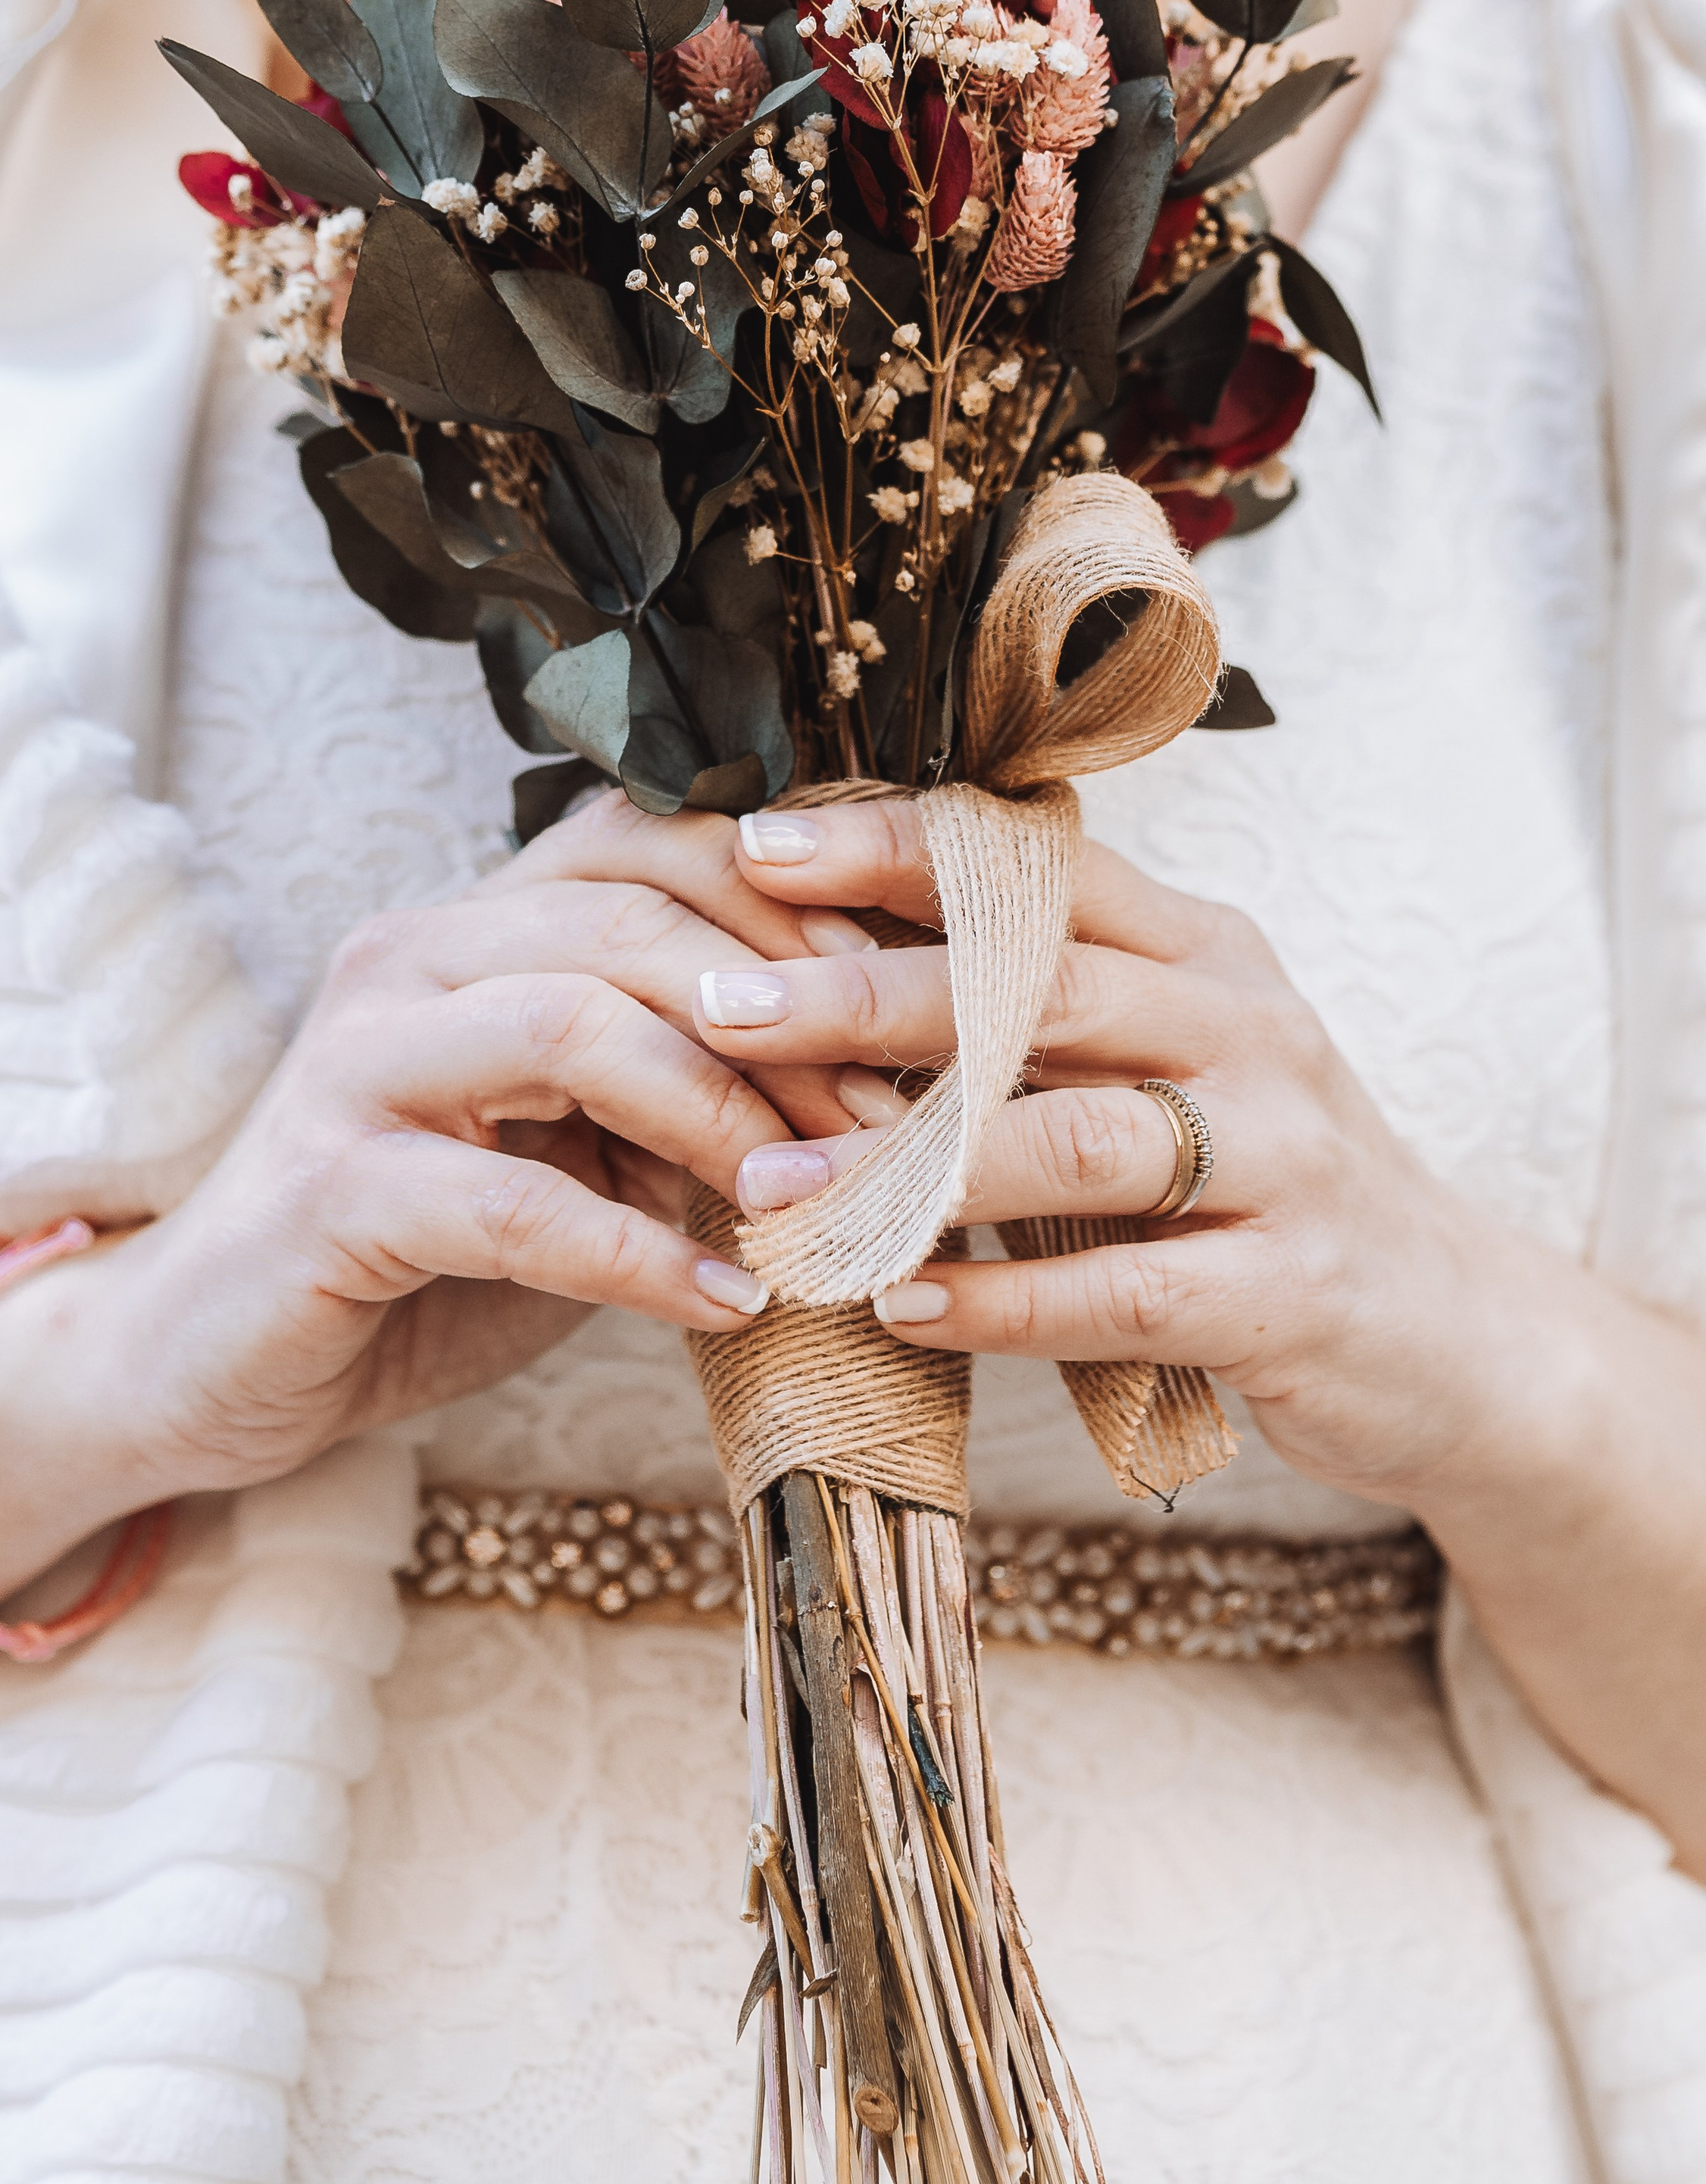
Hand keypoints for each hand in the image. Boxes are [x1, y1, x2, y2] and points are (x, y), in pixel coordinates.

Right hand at [23, 794, 894, 1514]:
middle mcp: (410, 959)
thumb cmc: (417, 1259)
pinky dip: (641, 1256)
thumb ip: (682, 1104)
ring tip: (814, 1198)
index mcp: (476, 928)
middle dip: (784, 1018)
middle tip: (889, 1119)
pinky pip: (513, 1203)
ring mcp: (356, 1065)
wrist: (207, 1364)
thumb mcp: (576, 1161)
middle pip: (629, 921)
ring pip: (573, 1025)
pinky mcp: (327, 1191)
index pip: (649, 841)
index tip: (904, 995)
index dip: (790, 899)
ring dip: (721, 1114)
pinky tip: (727, 1301)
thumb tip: (872, 1092)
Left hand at [695, 798, 1592, 1512]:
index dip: (896, 850)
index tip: (754, 848)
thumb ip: (1035, 1011)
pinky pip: (1129, 1290)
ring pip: (1081, 1138)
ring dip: (913, 1164)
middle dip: (870, 992)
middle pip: (1043, 985)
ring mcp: (1282, 1160)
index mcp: (1204, 951)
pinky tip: (901, 1305)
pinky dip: (1007, 1300)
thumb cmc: (1258, 1184)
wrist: (1458, 1335)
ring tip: (776, 1186)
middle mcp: (1249, 1029)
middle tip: (725, 1005)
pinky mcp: (1293, 1293)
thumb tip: (818, 957)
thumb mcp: (1166, 1063)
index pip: (1039, 868)